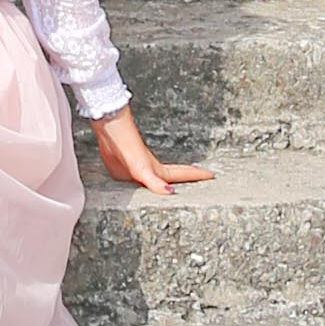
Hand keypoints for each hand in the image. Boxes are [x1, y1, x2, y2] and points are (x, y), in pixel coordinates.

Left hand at [91, 106, 211, 191]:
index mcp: (158, 170)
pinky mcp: (128, 169)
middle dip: (190, 177)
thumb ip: (154, 182)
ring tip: (179, 184)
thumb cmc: (127, 147)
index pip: (182, 174)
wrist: (111, 133)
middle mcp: (152, 169)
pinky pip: (145, 177)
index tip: (213, 174)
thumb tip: (169, 192)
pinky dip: (151, 181)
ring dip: (172, 179)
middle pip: (175, 175)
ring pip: (161, 176)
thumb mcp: (141, 169)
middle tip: (203, 178)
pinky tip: (145, 183)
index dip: (197, 175)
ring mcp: (141, 168)